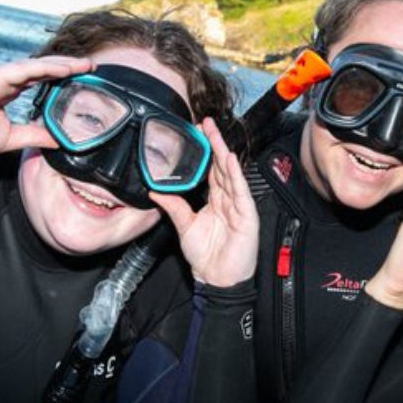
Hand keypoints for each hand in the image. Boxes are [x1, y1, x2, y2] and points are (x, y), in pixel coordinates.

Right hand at [0, 56, 89, 163]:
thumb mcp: (6, 139)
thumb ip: (31, 135)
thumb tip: (57, 139)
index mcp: (4, 91)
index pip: (38, 81)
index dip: (60, 79)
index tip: (82, 81)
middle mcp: (2, 80)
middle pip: (40, 70)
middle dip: (66, 68)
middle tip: (90, 68)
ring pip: (35, 66)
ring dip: (61, 65)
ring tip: (83, 66)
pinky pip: (23, 70)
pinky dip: (44, 68)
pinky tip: (63, 69)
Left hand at [152, 118, 258, 286]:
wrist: (217, 279)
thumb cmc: (206, 256)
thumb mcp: (185, 226)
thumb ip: (174, 206)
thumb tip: (155, 191)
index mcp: (215, 200)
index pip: (211, 169)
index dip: (206, 150)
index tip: (197, 132)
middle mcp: (228, 200)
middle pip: (221, 166)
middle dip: (215, 143)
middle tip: (206, 123)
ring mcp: (238, 206)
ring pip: (230, 174)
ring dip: (223, 152)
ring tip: (215, 134)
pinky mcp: (246, 215)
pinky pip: (240, 192)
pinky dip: (236, 175)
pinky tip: (230, 160)